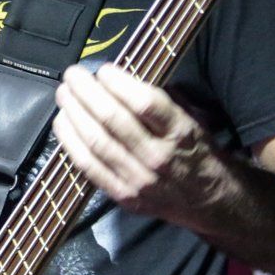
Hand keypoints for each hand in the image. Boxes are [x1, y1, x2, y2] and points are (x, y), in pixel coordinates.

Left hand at [53, 62, 227, 222]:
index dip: (118, 83)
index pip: (144, 103)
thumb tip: (123, 81)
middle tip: (73, 75)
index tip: (103, 70)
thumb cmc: (199, 154)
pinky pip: (89, 167)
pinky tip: (62, 124)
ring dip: (74, 114)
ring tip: (64, 95)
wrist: (212, 204)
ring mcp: (139, 180)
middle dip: (86, 92)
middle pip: (113, 120)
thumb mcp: (193, 120)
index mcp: (180, 132)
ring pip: (97, 142)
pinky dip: (71, 143)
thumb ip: (161, 102)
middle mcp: (159, 157)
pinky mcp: (124, 196)